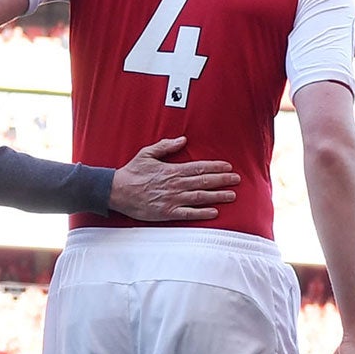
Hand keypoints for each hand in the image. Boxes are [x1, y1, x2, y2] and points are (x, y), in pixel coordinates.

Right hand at [108, 138, 239, 221]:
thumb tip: (183, 139)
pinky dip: (202, 213)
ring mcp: (172, 199)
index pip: (199, 167)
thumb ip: (166, 146)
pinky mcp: (167, 212)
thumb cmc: (131, 172)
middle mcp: (175, 184)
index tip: (228, 167)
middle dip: (222, 180)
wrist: (117, 191)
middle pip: (204, 181)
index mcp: (172, 170)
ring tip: (232, 196)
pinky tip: (214, 212)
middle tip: (237, 180)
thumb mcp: (147, 153)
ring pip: (200, 197)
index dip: (215, 167)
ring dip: (217, 196)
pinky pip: (188, 213)